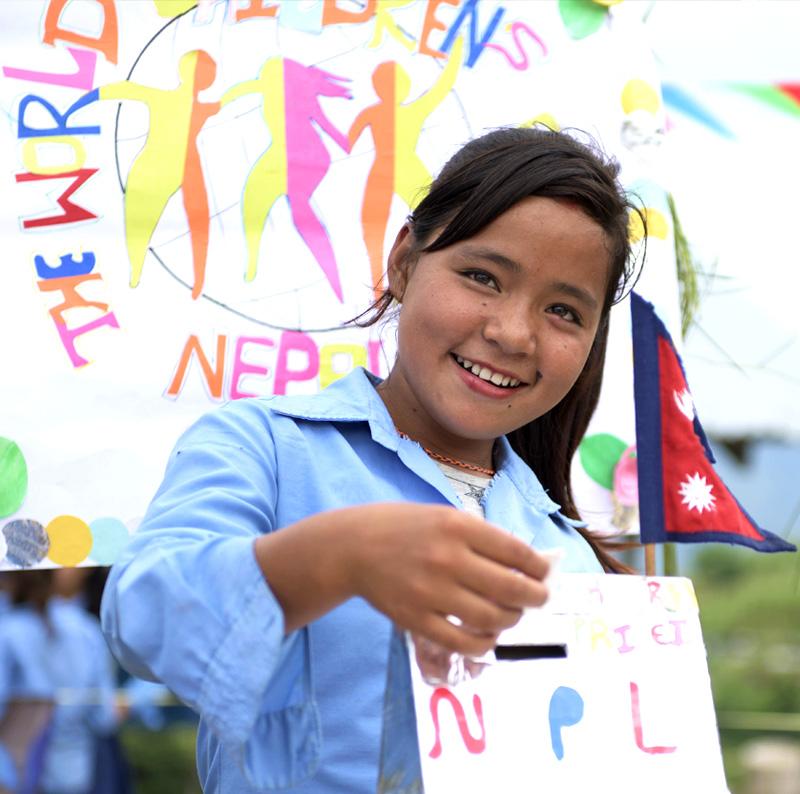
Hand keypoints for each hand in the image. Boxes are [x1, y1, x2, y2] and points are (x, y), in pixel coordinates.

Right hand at [347, 503, 549, 656]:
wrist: (353, 546)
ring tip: (513, 615)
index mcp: (457, 526)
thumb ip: (482, 538)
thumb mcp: (444, 517)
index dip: (539, 568)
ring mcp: (431, 592)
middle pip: (511, 589)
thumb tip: (526, 566)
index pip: (516, 552)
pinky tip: (489, 635)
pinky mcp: (416, 620)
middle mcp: (447, 558)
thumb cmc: (405, 528)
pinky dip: (485, 643)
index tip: (545, 573)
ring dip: (513, 620)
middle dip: (536, 597)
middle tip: (539, 598)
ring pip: (492, 618)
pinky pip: (463, 642)